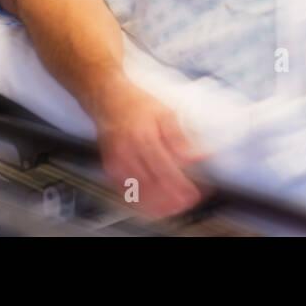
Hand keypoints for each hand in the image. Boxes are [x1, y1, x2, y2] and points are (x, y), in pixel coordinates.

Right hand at [92, 81, 205, 217]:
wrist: (108, 97)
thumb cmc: (136, 103)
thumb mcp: (165, 113)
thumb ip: (180, 138)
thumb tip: (197, 156)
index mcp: (144, 138)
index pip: (166, 171)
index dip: (181, 187)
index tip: (194, 194)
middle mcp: (128, 153)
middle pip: (153, 186)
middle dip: (173, 200)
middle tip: (188, 203)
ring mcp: (117, 162)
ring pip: (139, 193)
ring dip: (158, 205)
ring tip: (175, 207)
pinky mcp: (110, 168)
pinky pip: (125, 192)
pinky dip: (140, 202)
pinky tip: (154, 204)